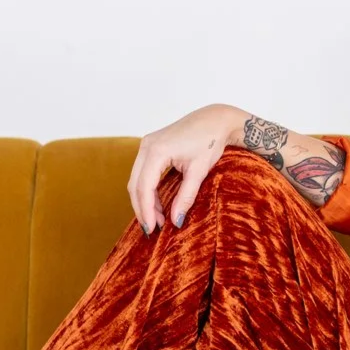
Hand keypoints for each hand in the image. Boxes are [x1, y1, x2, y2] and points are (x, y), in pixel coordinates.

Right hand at [127, 103, 244, 233]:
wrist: (215, 119)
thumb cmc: (209, 141)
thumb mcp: (199, 171)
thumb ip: (186, 197)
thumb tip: (175, 221)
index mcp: (157, 151)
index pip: (144, 187)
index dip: (146, 211)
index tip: (151, 230)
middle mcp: (146, 146)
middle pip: (135, 184)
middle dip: (142, 208)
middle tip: (152, 229)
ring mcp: (146, 144)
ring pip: (136, 179)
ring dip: (144, 200)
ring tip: (157, 220)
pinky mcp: (150, 146)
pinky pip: (142, 172)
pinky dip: (147, 190)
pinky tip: (157, 204)